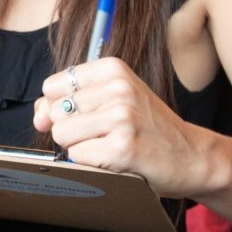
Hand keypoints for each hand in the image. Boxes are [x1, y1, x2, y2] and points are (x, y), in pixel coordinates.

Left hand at [32, 57, 205, 197]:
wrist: (193, 156)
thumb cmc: (147, 128)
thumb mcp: (111, 100)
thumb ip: (66, 102)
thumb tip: (38, 117)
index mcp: (112, 67)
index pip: (51, 87)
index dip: (59, 107)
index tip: (85, 116)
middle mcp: (117, 87)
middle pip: (54, 112)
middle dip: (72, 130)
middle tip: (105, 134)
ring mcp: (121, 116)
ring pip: (62, 134)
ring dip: (80, 147)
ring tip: (109, 145)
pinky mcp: (123, 147)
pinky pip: (77, 156)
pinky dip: (91, 163)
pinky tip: (116, 159)